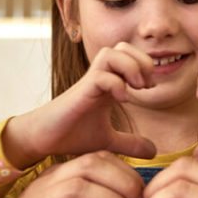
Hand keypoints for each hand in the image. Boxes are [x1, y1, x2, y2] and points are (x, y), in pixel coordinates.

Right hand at [4, 42, 156, 167]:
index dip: (145, 65)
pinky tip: (122, 100)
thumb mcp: (108, 140)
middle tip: (145, 87)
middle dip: (142, 61)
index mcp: (109, 83)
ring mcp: (90, 82)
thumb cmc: (71, 135)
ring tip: (136, 89)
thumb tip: (154, 151)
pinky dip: (116, 84)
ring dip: (131, 67)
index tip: (148, 89)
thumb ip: (130, 143)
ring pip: (112, 52)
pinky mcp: (81, 91)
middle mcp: (100, 77)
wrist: (43, 139)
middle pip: (123, 46)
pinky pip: (101, 75)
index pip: (131, 54)